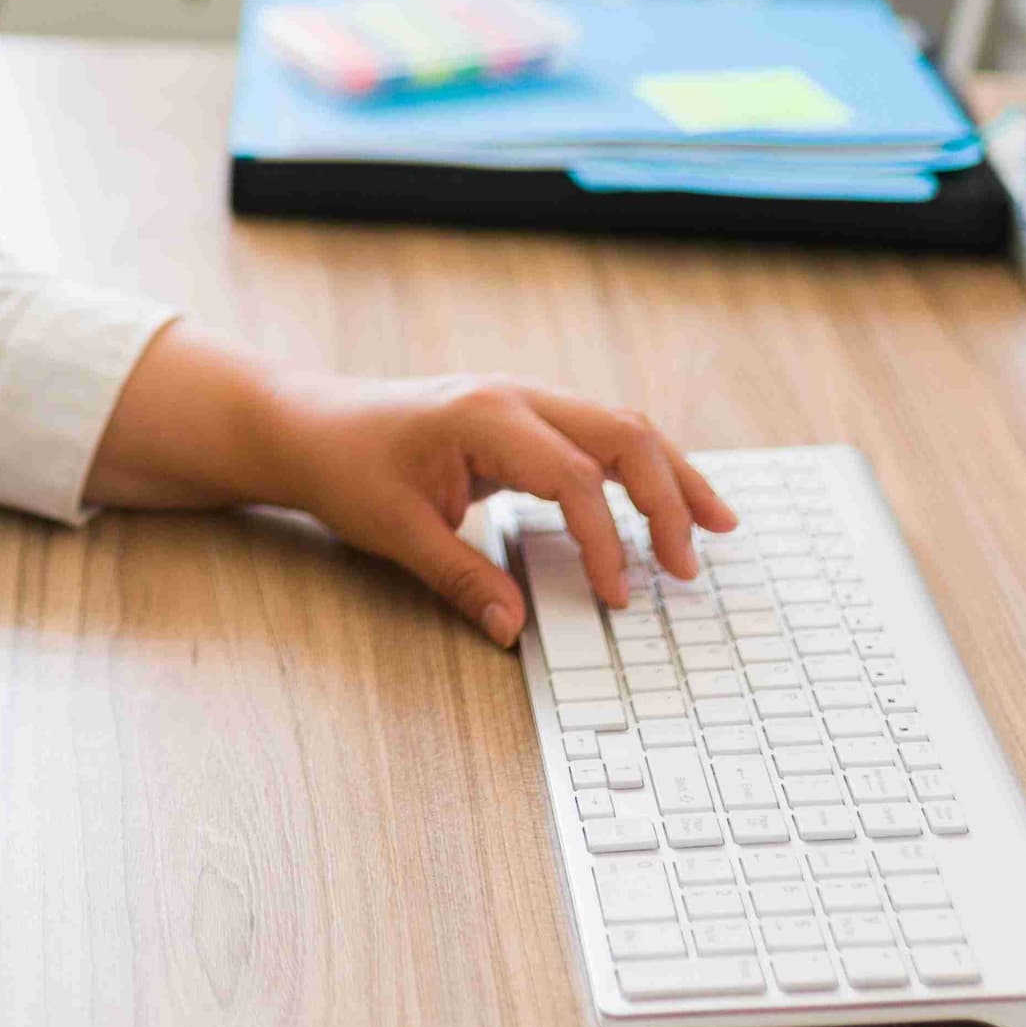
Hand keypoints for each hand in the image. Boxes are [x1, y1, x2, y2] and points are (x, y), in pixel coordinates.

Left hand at [262, 368, 733, 647]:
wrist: (309, 425)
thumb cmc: (346, 468)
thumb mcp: (395, 532)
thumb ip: (461, 579)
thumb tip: (515, 629)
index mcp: (486, 418)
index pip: (574, 478)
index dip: (605, 541)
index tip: (618, 596)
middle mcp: (516, 397)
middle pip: (622, 435)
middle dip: (669, 497)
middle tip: (695, 563)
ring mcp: (522, 400)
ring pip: (620, 427)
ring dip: (669, 476)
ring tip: (716, 525)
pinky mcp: (522, 417)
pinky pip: (597, 436)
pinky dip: (637, 469)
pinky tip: (662, 503)